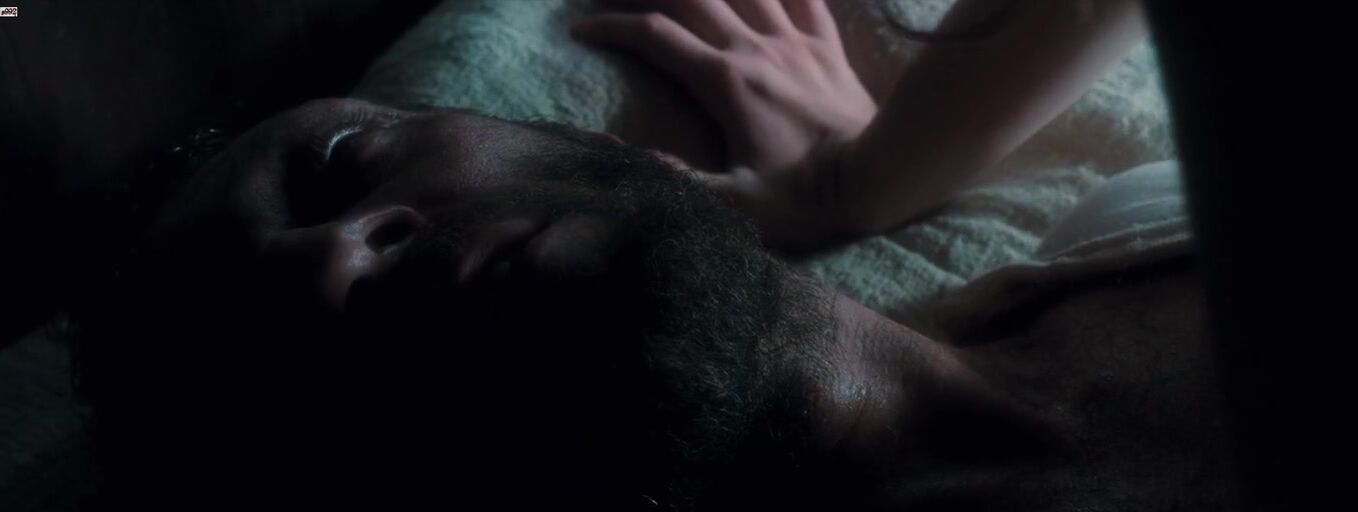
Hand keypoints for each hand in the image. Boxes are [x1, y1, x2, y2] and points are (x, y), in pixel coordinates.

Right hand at [572, 0, 876, 251]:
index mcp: (724, 82)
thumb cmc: (806, 198)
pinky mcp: (827, 46)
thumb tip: (606, 147)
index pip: (654, 36)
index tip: (581, 28)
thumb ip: (666, 176)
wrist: (882, 177)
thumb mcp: (729, 204)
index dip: (612, 26)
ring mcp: (794, 41)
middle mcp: (755, 48)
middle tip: (625, 0)